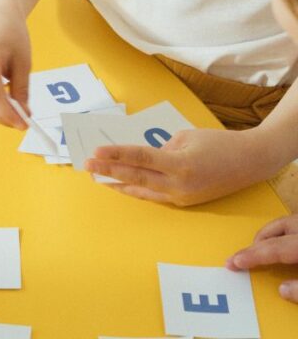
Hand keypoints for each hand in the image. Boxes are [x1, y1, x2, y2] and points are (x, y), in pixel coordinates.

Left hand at [84, 127, 277, 205]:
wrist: (250, 162)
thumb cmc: (219, 143)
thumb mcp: (186, 137)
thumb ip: (161, 148)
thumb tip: (140, 157)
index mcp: (180, 165)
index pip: (140, 159)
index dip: (116, 156)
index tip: (95, 153)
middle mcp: (179, 185)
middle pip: (136, 177)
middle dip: (109, 171)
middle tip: (87, 166)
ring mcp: (182, 197)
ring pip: (142, 190)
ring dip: (118, 184)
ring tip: (97, 178)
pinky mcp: (185, 202)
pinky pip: (154, 195)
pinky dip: (136, 190)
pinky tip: (121, 186)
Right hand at [227, 214, 297, 302]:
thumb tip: (282, 290)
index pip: (273, 247)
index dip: (252, 256)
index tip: (233, 262)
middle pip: (277, 228)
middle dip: (257, 241)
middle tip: (244, 256)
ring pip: (287, 222)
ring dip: (272, 234)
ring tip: (263, 248)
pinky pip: (295, 226)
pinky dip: (287, 233)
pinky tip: (288, 245)